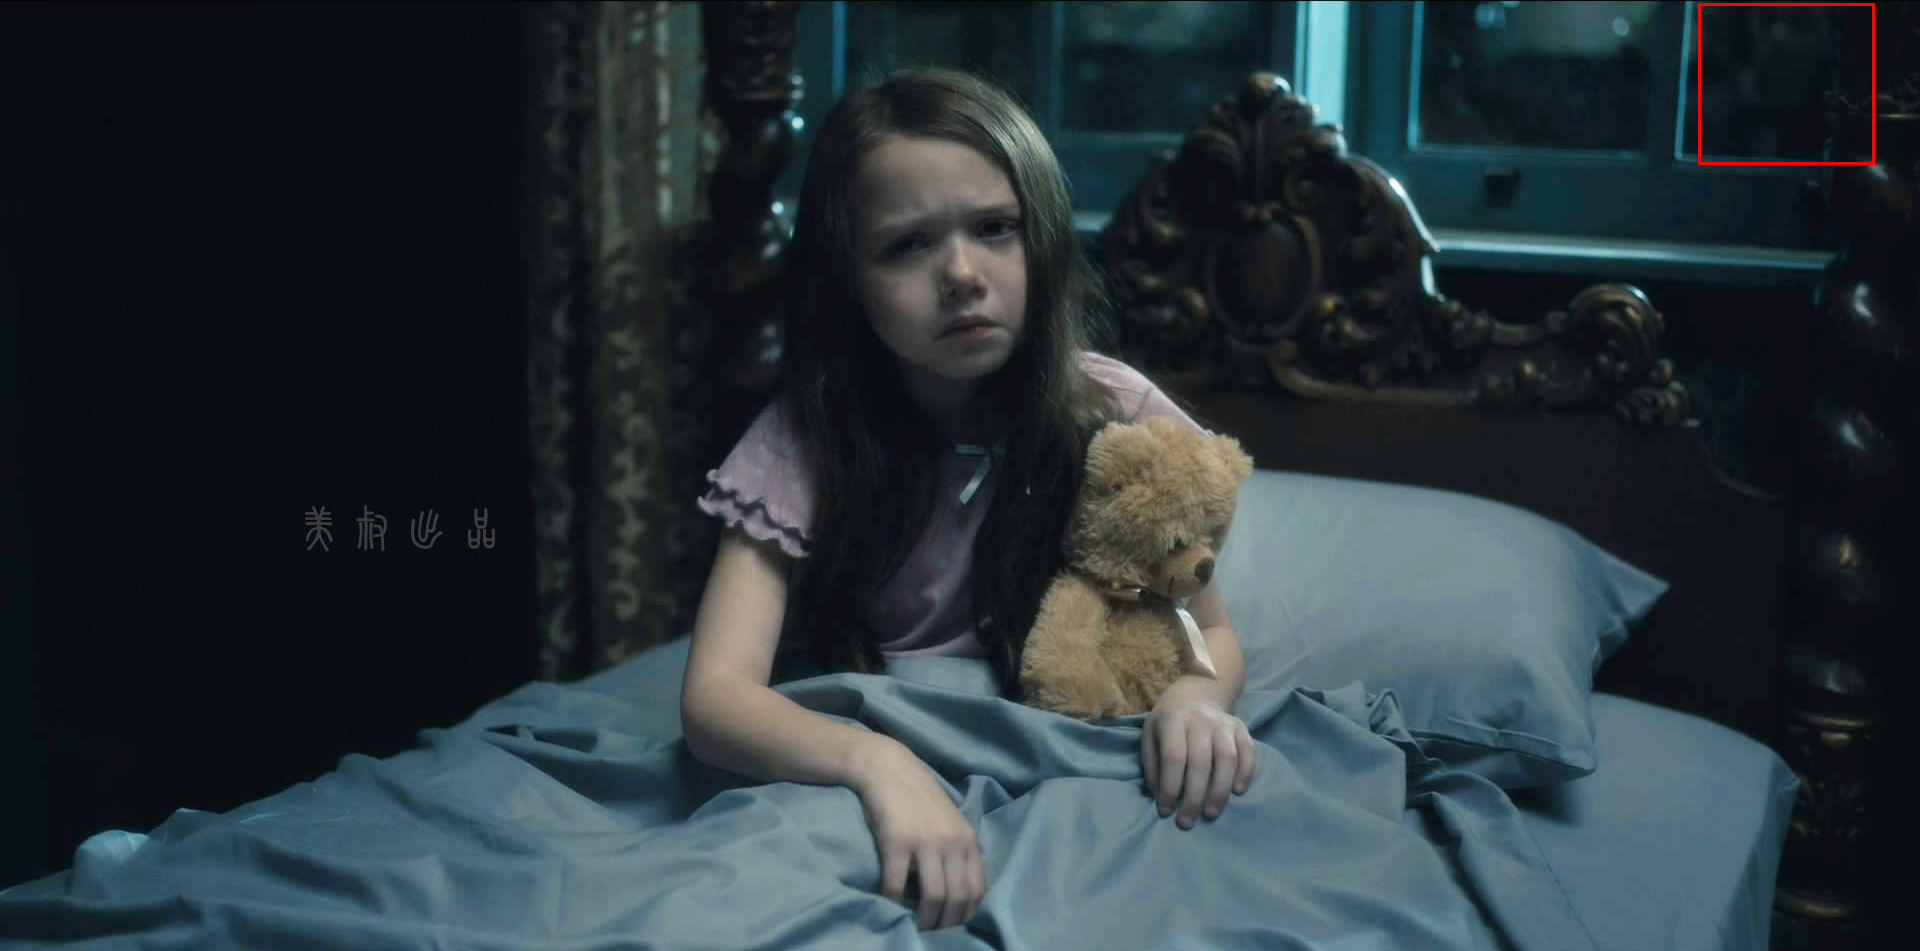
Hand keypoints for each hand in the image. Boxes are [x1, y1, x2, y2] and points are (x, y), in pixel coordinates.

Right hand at [849, 737, 985, 929]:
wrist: (890, 769)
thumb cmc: (920, 799)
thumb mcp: (951, 823)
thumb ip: (959, 852)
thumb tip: (960, 894)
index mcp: (968, 840)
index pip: (977, 890)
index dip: (967, 914)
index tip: (954, 924)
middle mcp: (952, 843)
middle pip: (957, 898)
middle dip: (947, 923)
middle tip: (934, 931)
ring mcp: (925, 843)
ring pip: (934, 896)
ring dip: (926, 919)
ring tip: (917, 925)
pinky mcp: (897, 842)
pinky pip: (897, 885)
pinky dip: (894, 901)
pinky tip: (890, 903)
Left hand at [1141, 697, 1254, 828]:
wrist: (1192, 699)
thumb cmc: (1167, 727)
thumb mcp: (1150, 739)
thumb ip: (1153, 767)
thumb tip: (1161, 797)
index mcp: (1173, 720)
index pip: (1174, 757)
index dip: (1170, 787)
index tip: (1165, 811)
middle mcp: (1200, 719)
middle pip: (1201, 762)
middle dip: (1193, 797)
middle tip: (1187, 821)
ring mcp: (1223, 722)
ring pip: (1227, 758)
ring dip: (1219, 790)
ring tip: (1210, 813)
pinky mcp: (1241, 727)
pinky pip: (1248, 751)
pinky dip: (1245, 772)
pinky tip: (1237, 792)